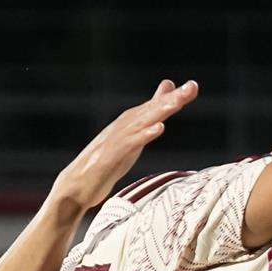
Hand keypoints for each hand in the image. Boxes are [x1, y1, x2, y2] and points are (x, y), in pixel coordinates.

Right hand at [48, 79, 199, 211]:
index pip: (155, 107)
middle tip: (192, 86)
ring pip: (141, 123)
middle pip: (151, 110)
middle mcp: (123, 127)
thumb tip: (157, 108)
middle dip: (172, 98)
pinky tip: (159, 128)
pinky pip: (129, 144)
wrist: (77, 185)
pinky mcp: (110, 157)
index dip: (175, 96)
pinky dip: (144, 135)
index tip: (194, 86)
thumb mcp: (132, 140)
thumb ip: (145, 122)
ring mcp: (116, 140)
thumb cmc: (107, 162)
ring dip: (160, 111)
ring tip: (177, 102)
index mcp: (129, 124)